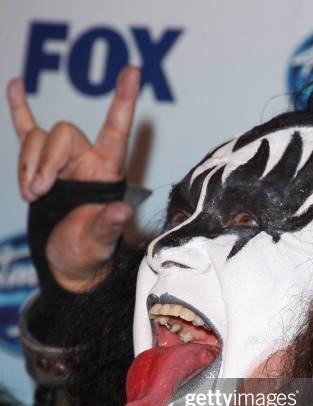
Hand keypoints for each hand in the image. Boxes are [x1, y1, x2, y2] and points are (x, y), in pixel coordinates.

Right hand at [6, 66, 140, 291]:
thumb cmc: (86, 253)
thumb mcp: (98, 244)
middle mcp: (86, 159)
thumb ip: (107, 226)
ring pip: (38, 138)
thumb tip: (120, 212)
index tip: (133, 72)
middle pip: (61, 134)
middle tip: (38, 191)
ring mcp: (61, 160)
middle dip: (44, 161)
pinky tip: (14, 85)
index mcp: (106, 172)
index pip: (117, 132)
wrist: (65, 262)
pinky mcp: (39, 165)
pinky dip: (19, 110)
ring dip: (27, 164)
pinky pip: (27, 131)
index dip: (123, 103)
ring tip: (31, 193)